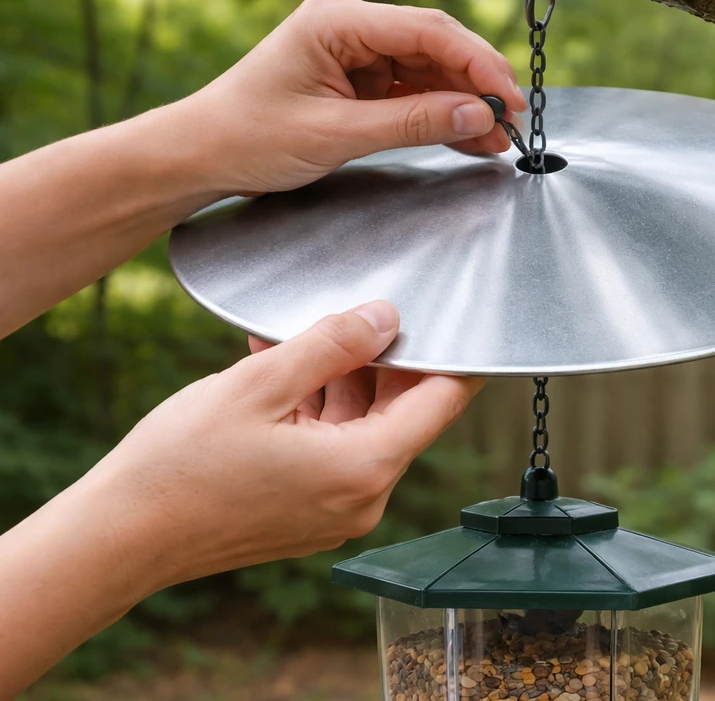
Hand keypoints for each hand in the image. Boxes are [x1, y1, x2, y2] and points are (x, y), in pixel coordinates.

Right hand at [82, 300, 483, 590]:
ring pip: (361, 428)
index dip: (453, 355)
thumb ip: (334, 344)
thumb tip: (386, 317)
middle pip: (399, 413)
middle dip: (375, 361)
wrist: (120, 537)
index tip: (451, 320)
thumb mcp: (261, 384)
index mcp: (365, 468)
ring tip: (288, 343)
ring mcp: (336, 512)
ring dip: (335, 381)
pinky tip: (278, 376)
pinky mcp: (310, 515)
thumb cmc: (180, 464)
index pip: (442, 401)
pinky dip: (314, 412)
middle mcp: (363, 499)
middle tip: (343, 318)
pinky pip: (332, 451)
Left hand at [184, 0, 527, 195]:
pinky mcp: (357, 81)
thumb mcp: (336, 134)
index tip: (509, 99)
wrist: (203, 155)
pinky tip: (468, 137)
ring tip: (497, 140)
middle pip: (435, 47)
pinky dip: (438, 117)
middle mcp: (350, 27)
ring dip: (463, 106)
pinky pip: (411, 94)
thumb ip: (412, 123)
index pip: (428, 31)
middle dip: (477, 86)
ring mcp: (355, 54)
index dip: (478, 65)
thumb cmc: (250, 136)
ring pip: (428, 73)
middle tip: (513, 122)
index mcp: (338, 20)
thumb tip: (478, 116)